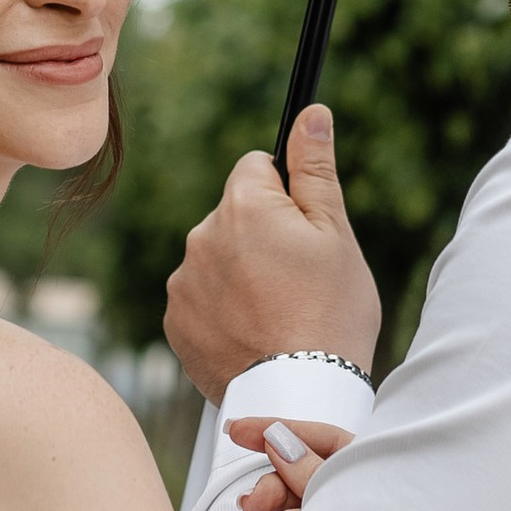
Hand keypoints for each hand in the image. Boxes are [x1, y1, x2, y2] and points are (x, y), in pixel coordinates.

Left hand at [163, 106, 382, 403]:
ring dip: (239, 274)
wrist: (298, 399)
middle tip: (298, 281)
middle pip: (234, 214)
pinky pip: (200, 299)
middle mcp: (200, 236)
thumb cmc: (331, 314)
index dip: (285, 194)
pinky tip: (254, 334)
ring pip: (216, 258)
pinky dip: (223, 311)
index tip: (303, 230)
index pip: (255, 167)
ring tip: (277, 314)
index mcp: (242, 205)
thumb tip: (310, 112)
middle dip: (261, 235)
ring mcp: (182, 282)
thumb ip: (315, 169)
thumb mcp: (336, 235)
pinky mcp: (175, 323)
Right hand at [229, 412, 351, 510]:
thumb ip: (309, 468)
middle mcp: (354, 483)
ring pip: (299, 502)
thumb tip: (278, 440)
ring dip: (277, 510)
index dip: (273, 430)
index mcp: (365, 460)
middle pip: (299, 472)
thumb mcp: (346, 487)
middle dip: (270, 486)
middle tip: (250, 500)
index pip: (314, 436)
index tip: (238, 429)